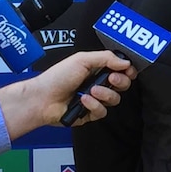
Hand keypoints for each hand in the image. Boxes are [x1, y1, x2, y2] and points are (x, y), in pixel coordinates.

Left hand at [0, 50, 137, 138]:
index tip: (128, 70)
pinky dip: (94, 106)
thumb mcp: (82, 59)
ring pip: (114, 99)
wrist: (42, 98)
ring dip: (105, 94)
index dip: (127, 70)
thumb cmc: (57, 77)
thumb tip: (125, 62)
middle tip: (111, 79)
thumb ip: (106, 58)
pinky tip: (84, 100)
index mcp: (96, 68)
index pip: (120, 69)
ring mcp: (94, 99)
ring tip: (91, 90)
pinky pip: (102, 112)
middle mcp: (98, 83)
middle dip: (120, 81)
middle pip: (122, 84)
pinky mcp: (89, 114)